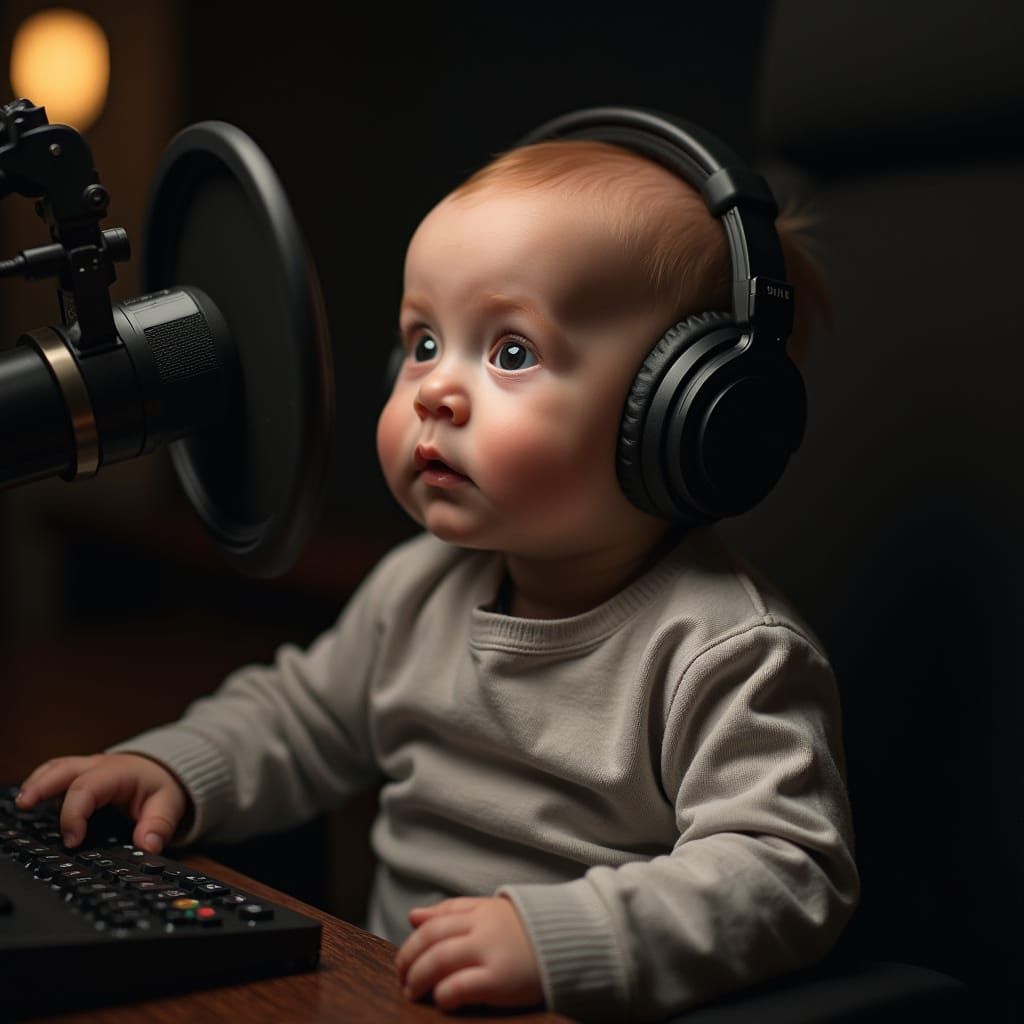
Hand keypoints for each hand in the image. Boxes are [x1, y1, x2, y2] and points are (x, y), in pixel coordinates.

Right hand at [15, 753, 188, 854]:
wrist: (161, 771)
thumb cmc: (159, 787)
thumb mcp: (168, 804)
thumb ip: (159, 826)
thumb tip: (148, 846)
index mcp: (117, 772)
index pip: (87, 788)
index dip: (74, 814)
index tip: (73, 842)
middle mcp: (97, 767)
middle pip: (63, 770)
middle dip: (40, 786)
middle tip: (23, 804)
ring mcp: (85, 769)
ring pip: (54, 769)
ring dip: (36, 785)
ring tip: (21, 804)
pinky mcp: (78, 776)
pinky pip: (55, 777)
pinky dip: (41, 788)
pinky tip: (31, 806)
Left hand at [395, 896, 543, 1011]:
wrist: (575, 946)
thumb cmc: (529, 934)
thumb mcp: (492, 914)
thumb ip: (454, 913)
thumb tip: (413, 916)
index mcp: (482, 910)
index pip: (437, 918)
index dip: (415, 939)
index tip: (406, 957)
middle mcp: (483, 927)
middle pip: (432, 938)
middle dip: (410, 958)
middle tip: (402, 976)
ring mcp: (491, 952)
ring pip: (439, 959)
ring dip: (419, 977)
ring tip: (413, 991)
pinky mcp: (500, 980)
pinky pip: (460, 985)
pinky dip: (444, 993)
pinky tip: (440, 1000)